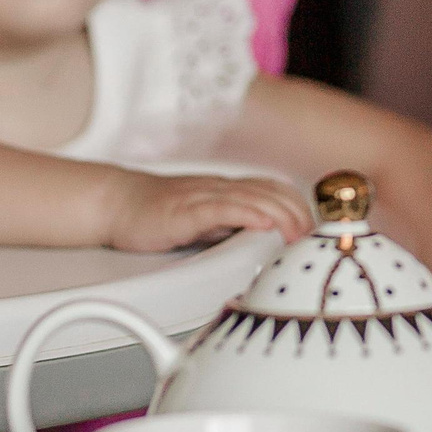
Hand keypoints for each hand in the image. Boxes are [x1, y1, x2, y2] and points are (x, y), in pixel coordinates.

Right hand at [102, 171, 312, 251]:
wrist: (117, 203)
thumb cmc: (160, 215)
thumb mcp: (206, 220)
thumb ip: (233, 226)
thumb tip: (265, 242)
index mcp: (229, 190)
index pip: (276, 190)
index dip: (299, 207)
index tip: (314, 229)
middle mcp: (221, 188)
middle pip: (272, 193)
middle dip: (297, 214)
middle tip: (311, 237)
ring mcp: (203, 196)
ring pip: (252, 198)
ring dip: (280, 215)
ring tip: (296, 234)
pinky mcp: (183, 210)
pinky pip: (220, 208)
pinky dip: (245, 214)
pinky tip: (262, 224)